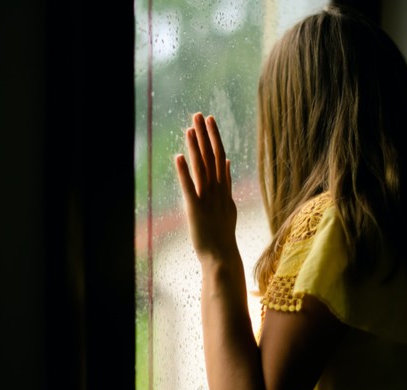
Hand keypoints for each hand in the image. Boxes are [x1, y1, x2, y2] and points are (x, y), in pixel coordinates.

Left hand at [174, 113, 238, 266]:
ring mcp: (207, 199)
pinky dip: (184, 172)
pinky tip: (179, 157)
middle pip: (212, 156)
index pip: (220, 156)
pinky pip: (189, 188)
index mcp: (224, 189)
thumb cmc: (222, 233)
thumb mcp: (227, 204)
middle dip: (205, 135)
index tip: (210, 120)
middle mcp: (217, 190)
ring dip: (196, 147)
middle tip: (198, 114)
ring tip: (190, 128)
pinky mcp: (195, 209)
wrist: (222, 257)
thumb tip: (227, 162)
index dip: (214, 137)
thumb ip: (226, 183)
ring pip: (202, 168)